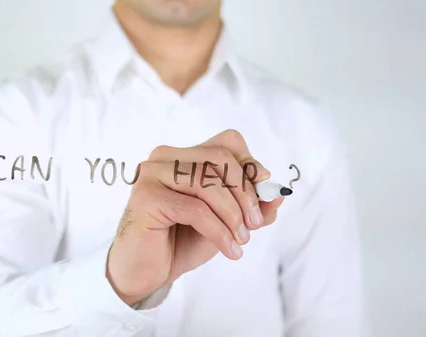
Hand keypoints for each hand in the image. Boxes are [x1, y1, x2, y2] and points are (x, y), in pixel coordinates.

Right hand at [106, 130, 284, 305]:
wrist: (145, 272)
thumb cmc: (181, 242)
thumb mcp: (226, 222)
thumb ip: (252, 207)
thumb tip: (280, 192)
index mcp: (183, 156)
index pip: (227, 143)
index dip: (250, 165)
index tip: (264, 193)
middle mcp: (164, 157)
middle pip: (220, 158)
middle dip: (245, 192)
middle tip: (254, 223)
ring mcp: (152, 174)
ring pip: (208, 183)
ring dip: (233, 215)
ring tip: (241, 240)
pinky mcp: (146, 197)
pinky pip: (195, 209)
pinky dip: (219, 231)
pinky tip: (230, 250)